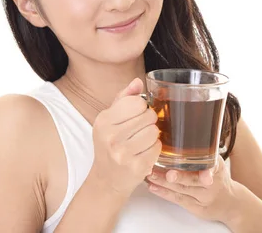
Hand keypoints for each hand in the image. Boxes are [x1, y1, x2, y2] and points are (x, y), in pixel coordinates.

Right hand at [89, 78, 161, 196]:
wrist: (106, 179)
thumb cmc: (110, 144)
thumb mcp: (111, 120)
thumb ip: (124, 98)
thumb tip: (138, 81)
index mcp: (104, 121)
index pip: (137, 102)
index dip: (142, 107)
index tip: (136, 115)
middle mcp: (110, 137)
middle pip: (149, 116)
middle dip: (149, 122)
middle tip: (140, 130)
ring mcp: (123, 154)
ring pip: (154, 132)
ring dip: (152, 136)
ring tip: (141, 142)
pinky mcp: (136, 167)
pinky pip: (157, 148)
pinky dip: (154, 149)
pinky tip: (144, 152)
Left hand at [146, 155, 237, 222]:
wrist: (230, 203)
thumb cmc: (220, 178)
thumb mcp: (218, 162)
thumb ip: (205, 151)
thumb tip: (185, 131)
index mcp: (218, 169)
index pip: (212, 168)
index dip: (208, 171)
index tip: (204, 175)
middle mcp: (211, 185)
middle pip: (194, 181)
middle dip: (180, 177)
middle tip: (168, 173)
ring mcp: (203, 198)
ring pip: (182, 190)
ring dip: (164, 182)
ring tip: (150, 175)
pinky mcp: (195, 207)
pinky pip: (178, 199)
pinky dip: (164, 193)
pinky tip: (153, 186)